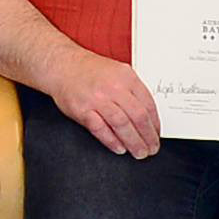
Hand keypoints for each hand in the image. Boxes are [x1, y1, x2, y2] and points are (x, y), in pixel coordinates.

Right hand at [49, 55, 164, 160]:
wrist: (62, 65)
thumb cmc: (90, 71)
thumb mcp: (118, 72)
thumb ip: (133, 91)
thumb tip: (148, 117)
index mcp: (126, 77)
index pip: (148, 105)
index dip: (155, 124)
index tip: (156, 135)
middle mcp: (113, 87)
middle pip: (138, 117)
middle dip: (148, 137)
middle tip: (151, 149)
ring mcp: (96, 99)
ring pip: (122, 125)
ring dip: (133, 142)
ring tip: (139, 152)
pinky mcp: (82, 110)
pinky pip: (100, 129)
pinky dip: (112, 141)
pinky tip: (119, 148)